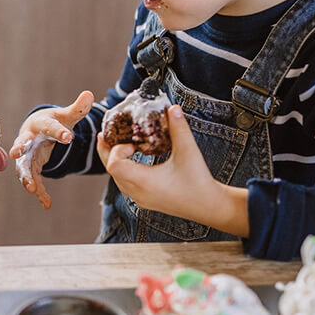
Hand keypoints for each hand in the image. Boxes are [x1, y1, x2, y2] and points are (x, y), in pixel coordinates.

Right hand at [8, 91, 93, 209]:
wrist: (36, 130)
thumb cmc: (53, 121)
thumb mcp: (66, 116)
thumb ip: (78, 108)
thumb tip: (90, 94)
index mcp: (40, 124)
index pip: (50, 127)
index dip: (59, 132)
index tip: (69, 137)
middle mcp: (28, 139)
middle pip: (23, 144)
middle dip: (19, 149)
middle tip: (17, 154)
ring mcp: (26, 155)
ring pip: (23, 167)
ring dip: (26, 177)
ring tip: (33, 190)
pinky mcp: (30, 167)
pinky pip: (33, 180)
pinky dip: (39, 192)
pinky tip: (47, 203)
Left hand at [96, 104, 248, 235]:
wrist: (209, 207)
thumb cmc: (199, 181)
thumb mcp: (189, 152)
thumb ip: (179, 128)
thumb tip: (173, 108)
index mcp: (143, 182)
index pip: (114, 165)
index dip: (117, 149)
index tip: (133, 142)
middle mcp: (137, 192)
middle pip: (110, 171)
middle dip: (106, 152)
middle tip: (104, 135)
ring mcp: (140, 199)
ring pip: (117, 179)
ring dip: (115, 161)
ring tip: (118, 145)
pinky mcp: (146, 201)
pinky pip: (125, 185)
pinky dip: (123, 171)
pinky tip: (132, 161)